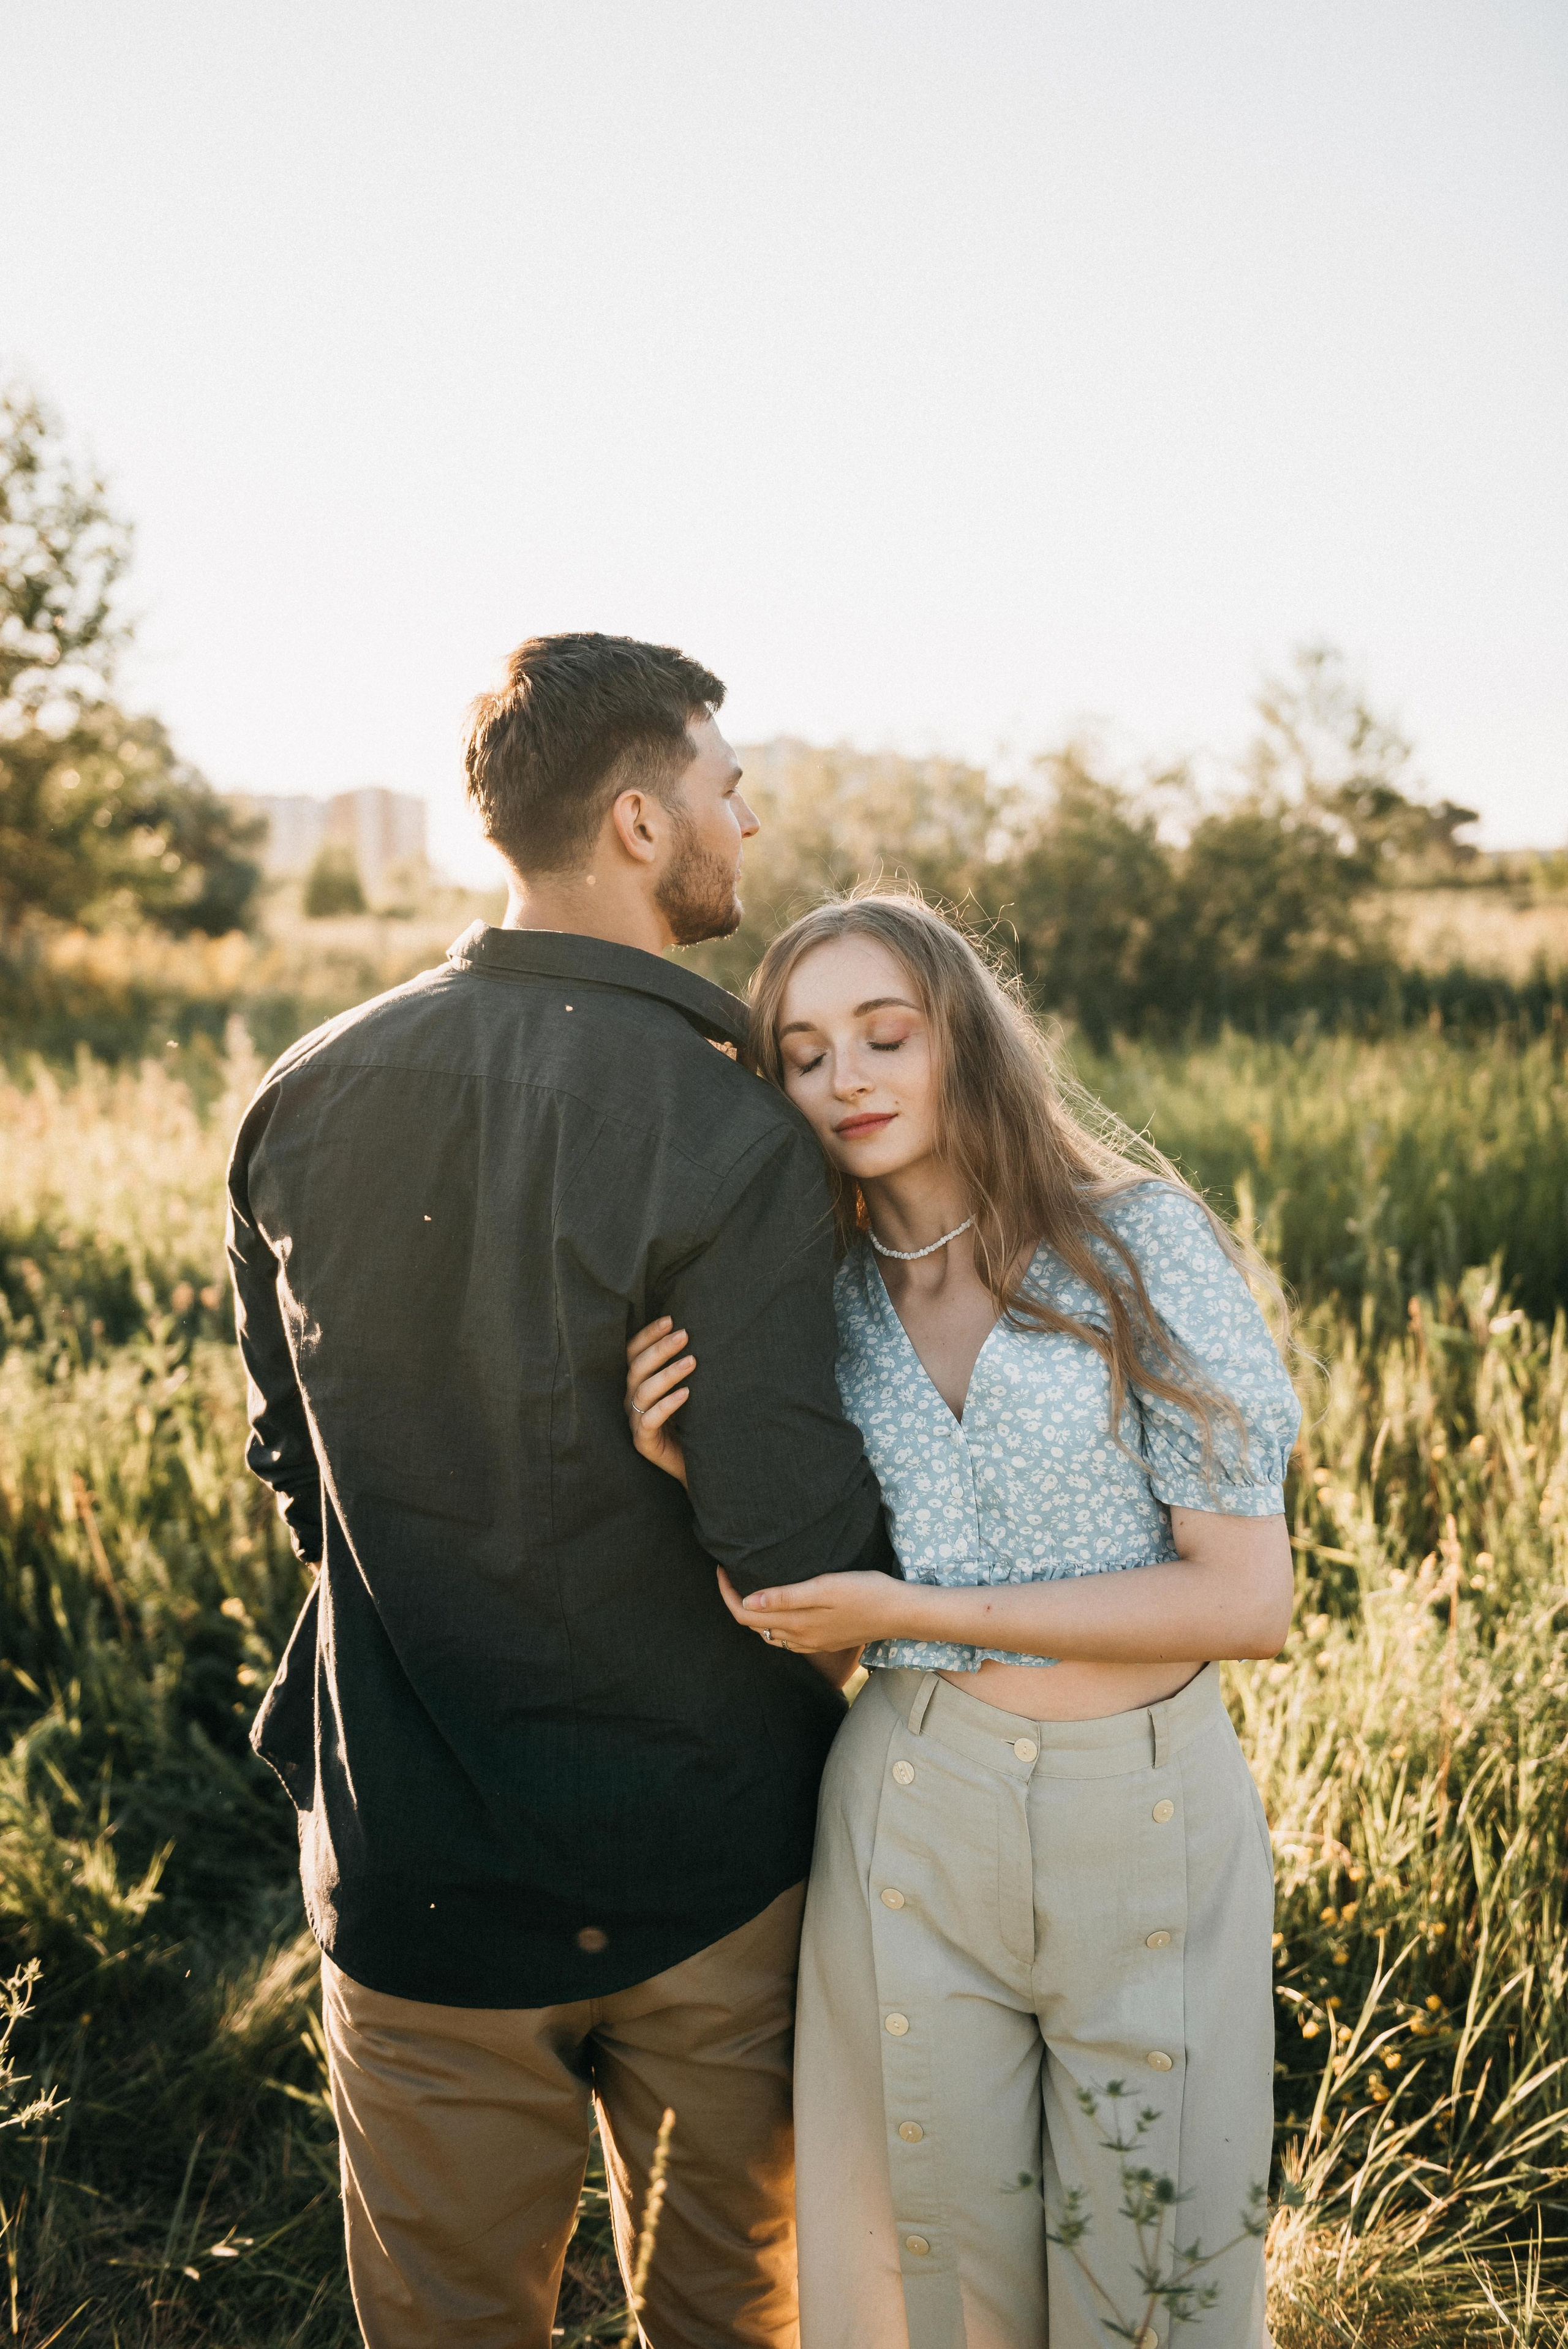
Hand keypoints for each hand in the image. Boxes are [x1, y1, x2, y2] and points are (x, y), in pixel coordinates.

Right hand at [625, 1317, 694, 1487]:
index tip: (671, 1320)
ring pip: (643, 1392)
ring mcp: (635, 1422)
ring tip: (692, 1361)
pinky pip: (649, 1420)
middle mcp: (631, 1400)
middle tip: (685, 1335)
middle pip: (637, 1368)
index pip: (633, 1353)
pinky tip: (686, 1394)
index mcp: (637, 1383)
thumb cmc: (692, 1421)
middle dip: (661, 1349)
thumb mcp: (688, 1388)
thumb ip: (686, 1365)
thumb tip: (703, 1331)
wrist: (695, 1464)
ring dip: (668, 1373)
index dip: (648, 1335)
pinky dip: (667, 1405)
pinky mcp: (643, 1443)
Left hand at [716, 1566, 905, 1654]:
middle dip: (737, 1602)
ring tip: (748, 1587)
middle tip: (730, 1573)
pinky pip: (787, 1638)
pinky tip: (778, 1608)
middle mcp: (800, 1638)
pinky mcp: (824, 1642)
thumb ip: (786, 1596)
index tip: (721, 1570)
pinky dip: (773, 1623)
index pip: (746, 1615)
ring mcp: (813, 1643)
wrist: (900, 1613)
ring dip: (753, 1614)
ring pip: (769, 1634)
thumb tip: (748, 1601)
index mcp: (796, 1624)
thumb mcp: (825, 1587)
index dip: (728, 1594)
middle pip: (754, 1626)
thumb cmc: (866, 1592)